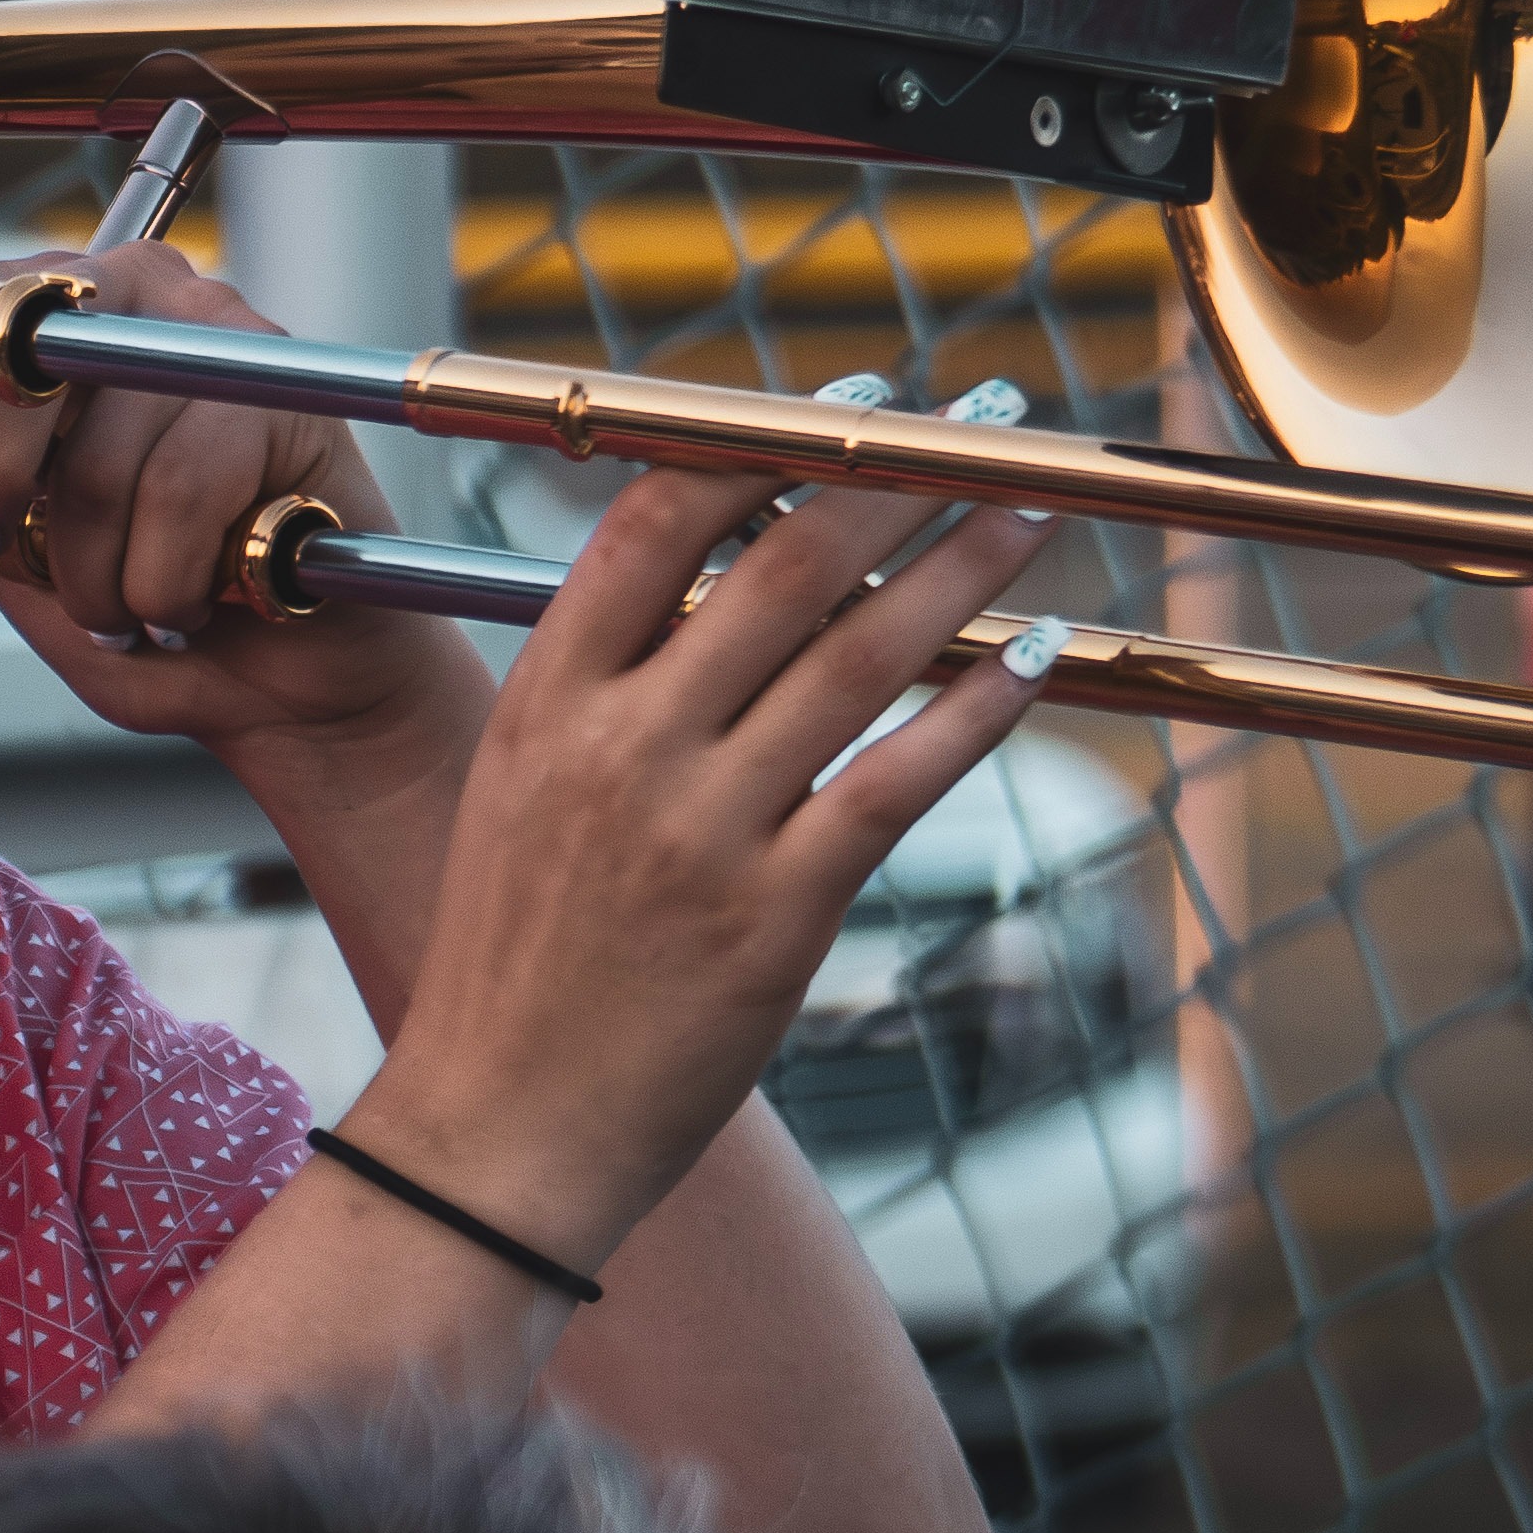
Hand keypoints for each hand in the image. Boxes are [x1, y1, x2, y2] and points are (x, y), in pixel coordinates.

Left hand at [0, 202, 481, 763]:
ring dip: (98, 575)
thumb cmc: (146, 606)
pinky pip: (175, 503)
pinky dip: (164, 585)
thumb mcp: (20, 546)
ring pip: (87, 464)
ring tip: (138, 596)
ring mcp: (208, 325)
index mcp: (47, 317)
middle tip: (4, 557)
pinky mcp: (278, 386)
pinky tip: (203, 594)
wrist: (290, 681)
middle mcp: (125, 287)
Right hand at [325, 460, 1055, 1267]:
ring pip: (860, 657)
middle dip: (898, 477)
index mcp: (544, 702)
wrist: (500, 1128)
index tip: (851, 405)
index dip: (764, 446)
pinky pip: (898, 783)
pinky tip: (1032, 660)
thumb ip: (607, 689)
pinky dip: (976, 711)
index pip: (657, 524)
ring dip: (964, 569)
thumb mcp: (521, 793)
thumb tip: (729, 586)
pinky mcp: (775, 915)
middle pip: (782, 567)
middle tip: (981, 423)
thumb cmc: (514, 962)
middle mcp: (620, 748)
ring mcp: (700, 830)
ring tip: (1031, 512)